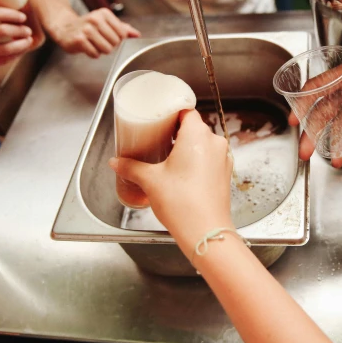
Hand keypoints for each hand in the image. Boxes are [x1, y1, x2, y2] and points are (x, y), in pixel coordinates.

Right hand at [0, 0, 34, 69]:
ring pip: (3, 49)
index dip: (10, 14)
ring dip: (21, 45)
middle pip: (1, 32)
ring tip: (28, 40)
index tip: (22, 17)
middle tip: (28, 30)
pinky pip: (1, 61)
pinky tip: (22, 50)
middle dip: (19, 30)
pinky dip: (15, 55)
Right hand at [50, 8, 139, 57]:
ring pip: (107, 49)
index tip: (107, 36)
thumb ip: (122, 28)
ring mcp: (86, 29)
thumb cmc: (88, 26)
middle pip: (115, 42)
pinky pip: (95, 54)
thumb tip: (137, 34)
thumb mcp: (106, 23)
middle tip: (98, 40)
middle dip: (109, 45)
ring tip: (93, 43)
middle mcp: (95, 19)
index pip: (123, 34)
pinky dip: (92, 54)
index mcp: (104, 14)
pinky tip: (86, 47)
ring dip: (101, 50)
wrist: (64, 27)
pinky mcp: (79, 40)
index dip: (117, 39)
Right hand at [108, 110, 232, 253]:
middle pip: (195, 128)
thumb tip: (117, 162)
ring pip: (203, 145)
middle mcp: (214, 143)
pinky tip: (183, 174)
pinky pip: (210, 160)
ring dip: (188, 148)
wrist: (205, 230)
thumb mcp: (150, 181)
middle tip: (158, 140)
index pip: (187, 112)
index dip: (172, 114)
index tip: (160, 119)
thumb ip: (131, 167)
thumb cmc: (182, 203)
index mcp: (198, 135)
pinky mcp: (225, 175)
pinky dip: (197, 162)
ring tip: (169, 159)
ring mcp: (223, 159)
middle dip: (177, 133)